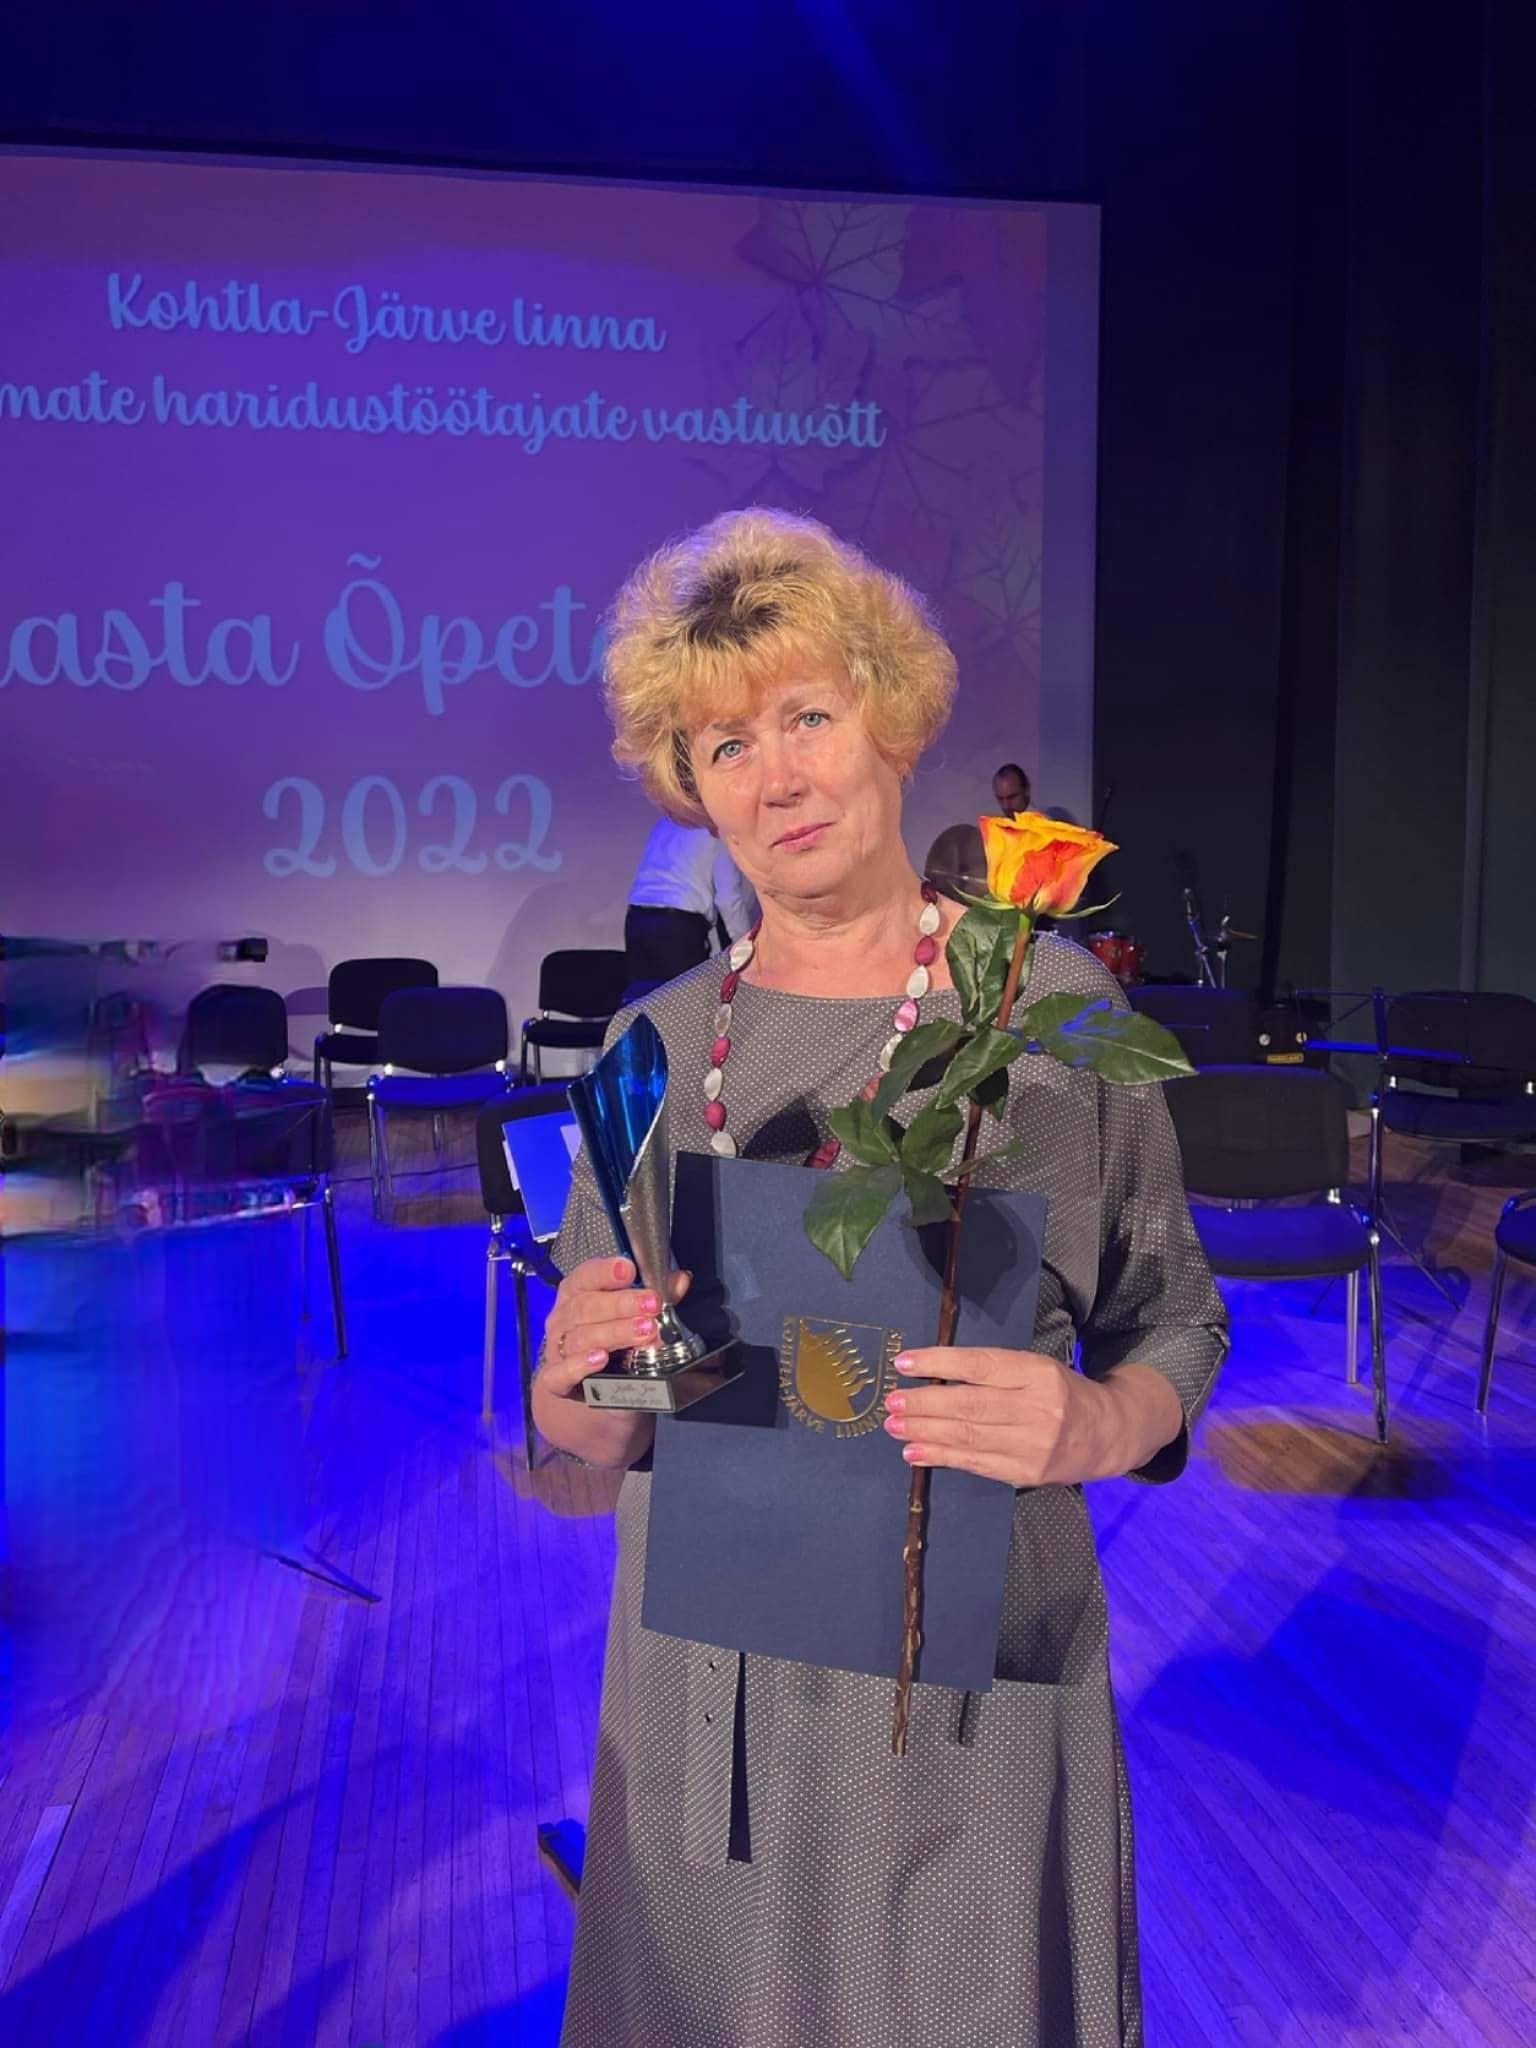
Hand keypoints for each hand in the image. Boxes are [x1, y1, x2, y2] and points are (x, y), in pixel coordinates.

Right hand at [538, 1256, 690, 1400]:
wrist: (594, 1389)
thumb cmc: (611, 1342)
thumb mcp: (630, 1316)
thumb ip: (654, 1298)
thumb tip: (680, 1281)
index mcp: (577, 1293)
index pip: (586, 1275)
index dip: (606, 1271)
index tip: (629, 1270)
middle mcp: (564, 1318)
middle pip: (587, 1306)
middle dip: (622, 1304)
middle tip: (652, 1305)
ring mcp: (557, 1350)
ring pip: (581, 1337)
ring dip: (615, 1333)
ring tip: (644, 1332)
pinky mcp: (556, 1381)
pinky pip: (562, 1372)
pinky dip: (580, 1365)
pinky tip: (601, 1359)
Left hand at [882, 1345, 1130, 1487]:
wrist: (1108, 1433)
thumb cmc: (1061, 1393)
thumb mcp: (1036, 1368)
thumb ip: (993, 1371)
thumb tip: (933, 1373)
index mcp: (1039, 1373)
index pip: (981, 1366)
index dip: (940, 1363)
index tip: (904, 1363)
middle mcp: (1038, 1408)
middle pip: (970, 1405)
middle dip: (924, 1404)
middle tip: (891, 1401)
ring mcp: (1033, 1445)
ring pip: (968, 1437)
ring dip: (925, 1432)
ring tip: (894, 1426)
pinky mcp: (1027, 1473)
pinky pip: (975, 1464)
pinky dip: (941, 1457)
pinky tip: (914, 1452)